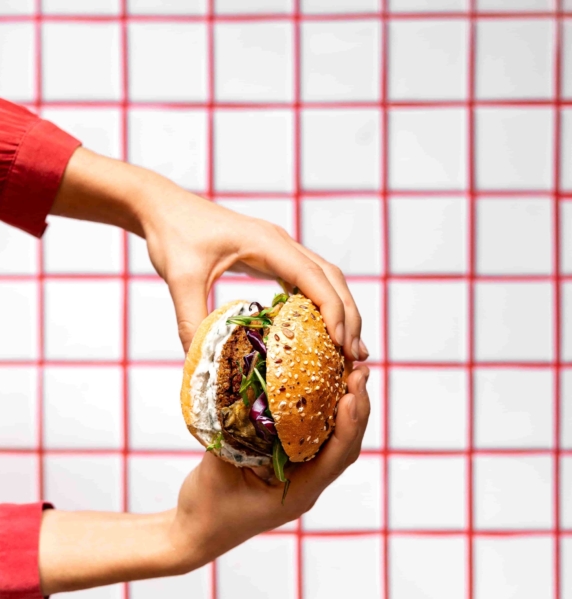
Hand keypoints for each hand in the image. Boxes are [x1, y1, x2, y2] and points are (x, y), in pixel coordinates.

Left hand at [139, 186, 367, 361]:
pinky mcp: (272, 256)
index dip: (332, 310)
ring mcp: (279, 248)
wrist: (163, 207)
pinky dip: (321, 304)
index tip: (341, 343)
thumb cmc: (172, 234)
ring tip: (349, 347)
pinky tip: (323, 329)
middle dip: (348, 315)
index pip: (313, 276)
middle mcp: (281, 243)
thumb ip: (191, 321)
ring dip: (341, 310)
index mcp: (267, 243)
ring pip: (325, 278)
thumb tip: (201, 364)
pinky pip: (307, 280)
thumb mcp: (180, 279)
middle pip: (331, 278)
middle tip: (354, 355)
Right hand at [168, 366, 370, 569]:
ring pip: (335, 444)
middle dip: (356, 409)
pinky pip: (315, 441)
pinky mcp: (290, 469)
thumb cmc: (205, 508)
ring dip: (346, 411)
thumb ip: (234, 434)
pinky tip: (322, 389)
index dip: (348, 425)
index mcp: (296, 494)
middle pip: (344, 448)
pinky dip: (324, 415)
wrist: (195, 533)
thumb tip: (244, 393)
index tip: (352, 394)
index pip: (335, 459)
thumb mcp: (216, 468)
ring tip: (351, 374)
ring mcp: (301, 479)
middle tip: (359, 371)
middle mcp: (306, 487)